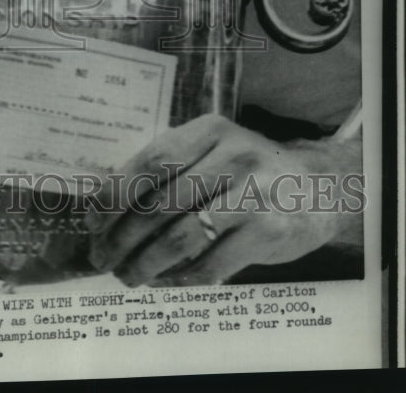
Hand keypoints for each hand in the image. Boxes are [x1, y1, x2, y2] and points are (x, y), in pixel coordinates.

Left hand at [86, 114, 362, 286]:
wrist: (319, 186)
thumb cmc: (246, 172)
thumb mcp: (211, 152)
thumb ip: (168, 170)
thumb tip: (106, 209)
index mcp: (208, 130)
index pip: (149, 162)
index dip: (114, 195)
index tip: (93, 223)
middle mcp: (231, 154)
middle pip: (160, 204)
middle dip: (123, 237)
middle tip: (103, 259)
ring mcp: (253, 192)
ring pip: (182, 237)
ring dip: (147, 263)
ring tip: (129, 276)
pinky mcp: (270, 230)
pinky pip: (213, 262)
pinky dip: (183, 277)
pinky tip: (169, 282)